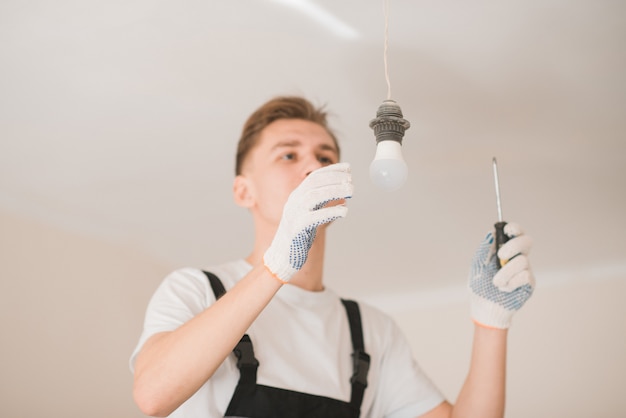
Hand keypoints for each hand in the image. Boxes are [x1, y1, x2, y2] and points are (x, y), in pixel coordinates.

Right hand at [263, 163, 352, 281]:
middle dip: (334, 178)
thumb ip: (322, 203)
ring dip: (334, 191)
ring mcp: (293, 214)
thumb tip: (343, 193)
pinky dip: (329, 212)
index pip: (314, 177)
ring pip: (313, 196)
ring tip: (351, 191)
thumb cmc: (299, 235)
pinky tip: (343, 210)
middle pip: (314, 183)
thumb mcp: (311, 214)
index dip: (331, 170)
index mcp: (297, 196)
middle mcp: (294, 202)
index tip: (348, 168)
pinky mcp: (296, 229)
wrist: (282, 256)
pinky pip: (313, 217)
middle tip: (351, 180)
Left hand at [469, 222, 534, 328]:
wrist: (484, 307)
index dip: (515, 228)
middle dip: (514, 245)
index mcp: (505, 250)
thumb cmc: (479, 286)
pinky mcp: (529, 283)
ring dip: (505, 272)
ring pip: (523, 260)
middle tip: (501, 256)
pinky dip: (511, 282)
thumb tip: (491, 233)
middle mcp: (517, 257)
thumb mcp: (477, 265)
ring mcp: (525, 270)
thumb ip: (484, 249)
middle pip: (527, 241)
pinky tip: (505, 288)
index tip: (508, 229)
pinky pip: (525, 275)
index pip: (516, 234)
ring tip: (496, 282)